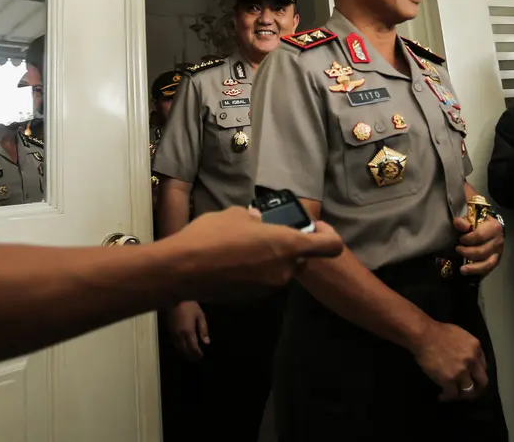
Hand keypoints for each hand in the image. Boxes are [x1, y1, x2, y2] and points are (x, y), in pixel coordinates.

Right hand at [165, 300, 208, 360]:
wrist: (175, 297)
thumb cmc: (190, 305)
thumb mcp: (200, 316)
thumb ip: (203, 330)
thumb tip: (206, 342)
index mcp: (188, 331)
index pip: (193, 347)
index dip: (197, 354)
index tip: (201, 357)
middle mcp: (179, 335)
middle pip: (185, 350)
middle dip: (191, 356)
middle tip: (196, 360)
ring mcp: (173, 333)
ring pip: (178, 348)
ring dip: (184, 353)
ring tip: (190, 356)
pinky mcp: (169, 330)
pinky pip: (174, 343)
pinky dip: (179, 348)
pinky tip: (183, 347)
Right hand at [171, 206, 343, 301]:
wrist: (182, 270)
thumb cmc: (211, 236)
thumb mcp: (234, 214)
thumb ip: (253, 219)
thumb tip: (256, 221)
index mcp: (288, 246)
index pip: (331, 246)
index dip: (328, 235)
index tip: (314, 228)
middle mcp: (284, 270)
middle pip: (300, 258)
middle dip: (287, 248)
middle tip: (264, 236)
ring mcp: (268, 288)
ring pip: (278, 271)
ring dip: (268, 260)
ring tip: (240, 248)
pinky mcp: (251, 299)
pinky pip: (261, 282)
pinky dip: (253, 273)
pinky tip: (229, 263)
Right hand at [411, 321, 488, 400]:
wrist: (424, 335)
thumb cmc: (438, 331)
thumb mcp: (460, 334)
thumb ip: (468, 348)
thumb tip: (468, 357)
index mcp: (476, 347)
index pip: (483, 366)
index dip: (476, 373)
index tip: (471, 377)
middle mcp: (472, 361)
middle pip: (481, 381)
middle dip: (476, 388)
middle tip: (468, 392)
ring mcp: (461, 371)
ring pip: (468, 390)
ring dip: (462, 394)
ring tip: (454, 395)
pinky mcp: (449, 380)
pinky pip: (452, 394)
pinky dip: (447, 397)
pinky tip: (442, 396)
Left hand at [454, 216, 503, 276]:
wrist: (490, 228)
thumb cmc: (478, 223)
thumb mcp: (471, 218)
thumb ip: (464, 222)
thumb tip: (457, 222)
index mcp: (494, 228)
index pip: (480, 236)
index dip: (467, 239)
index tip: (460, 239)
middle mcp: (498, 241)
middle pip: (482, 251)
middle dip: (467, 252)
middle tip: (458, 249)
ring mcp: (498, 253)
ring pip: (487, 263)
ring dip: (473, 267)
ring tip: (462, 269)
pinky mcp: (496, 261)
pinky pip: (488, 270)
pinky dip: (477, 272)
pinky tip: (468, 272)